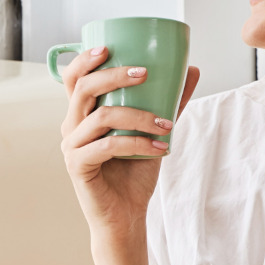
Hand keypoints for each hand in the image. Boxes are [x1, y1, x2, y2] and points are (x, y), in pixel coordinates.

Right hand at [59, 47, 201, 236]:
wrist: (126, 215)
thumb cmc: (134, 173)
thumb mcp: (154, 130)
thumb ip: (169, 102)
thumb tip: (192, 69)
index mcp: (83, 113)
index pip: (74, 77)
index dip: (85, 59)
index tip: (109, 48)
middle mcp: (71, 126)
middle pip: (83, 88)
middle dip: (114, 75)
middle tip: (145, 74)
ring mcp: (71, 146)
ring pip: (100, 116)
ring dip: (138, 115)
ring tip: (166, 123)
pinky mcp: (77, 166)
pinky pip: (107, 145)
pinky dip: (137, 143)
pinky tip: (160, 147)